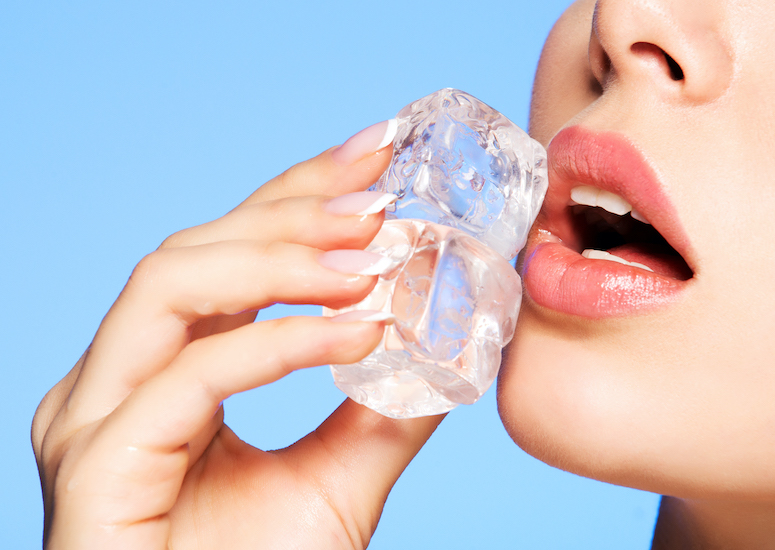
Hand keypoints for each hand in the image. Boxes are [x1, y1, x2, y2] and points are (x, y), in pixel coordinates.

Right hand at [32, 131, 443, 548]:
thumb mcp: (339, 482)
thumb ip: (384, 409)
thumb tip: (442, 338)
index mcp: (161, 367)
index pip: (230, 251)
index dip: (298, 193)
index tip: (374, 155)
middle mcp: (115, 376)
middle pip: (197, 247)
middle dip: (295, 209)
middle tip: (383, 191)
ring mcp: (93, 415)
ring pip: (172, 283)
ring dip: (281, 259)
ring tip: (372, 256)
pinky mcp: (95, 463)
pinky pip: (189, 374)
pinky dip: (279, 342)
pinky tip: (355, 332)